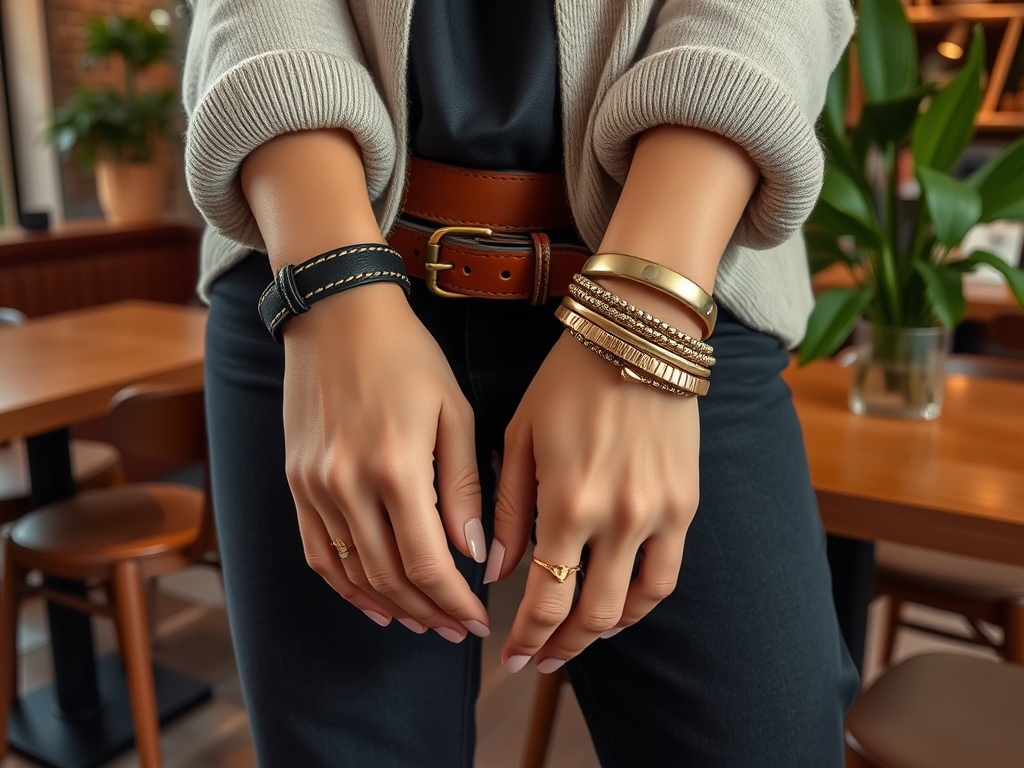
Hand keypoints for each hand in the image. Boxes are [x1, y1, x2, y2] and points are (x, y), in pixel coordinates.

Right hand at [282, 283, 490, 642]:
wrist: (336, 314)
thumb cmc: (406, 356)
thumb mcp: (453, 412)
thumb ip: (463, 487)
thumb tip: (472, 553)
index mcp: (395, 468)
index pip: (427, 563)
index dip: (454, 602)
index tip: (477, 620)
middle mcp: (346, 485)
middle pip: (388, 578)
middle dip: (428, 612)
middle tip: (456, 628)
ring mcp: (313, 486)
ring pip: (351, 573)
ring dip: (388, 605)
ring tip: (420, 623)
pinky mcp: (294, 481)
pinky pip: (316, 551)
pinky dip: (343, 585)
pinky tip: (369, 600)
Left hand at [492, 332, 699, 671]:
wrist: (640, 334)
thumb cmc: (568, 379)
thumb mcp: (520, 436)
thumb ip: (509, 510)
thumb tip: (497, 571)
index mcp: (567, 501)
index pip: (545, 598)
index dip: (526, 637)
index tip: (509, 657)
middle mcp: (617, 517)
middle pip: (589, 614)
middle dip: (558, 647)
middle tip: (537, 660)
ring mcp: (659, 513)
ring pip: (631, 605)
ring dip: (601, 634)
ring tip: (576, 642)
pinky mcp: (687, 504)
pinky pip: (667, 575)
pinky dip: (641, 603)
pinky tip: (618, 609)